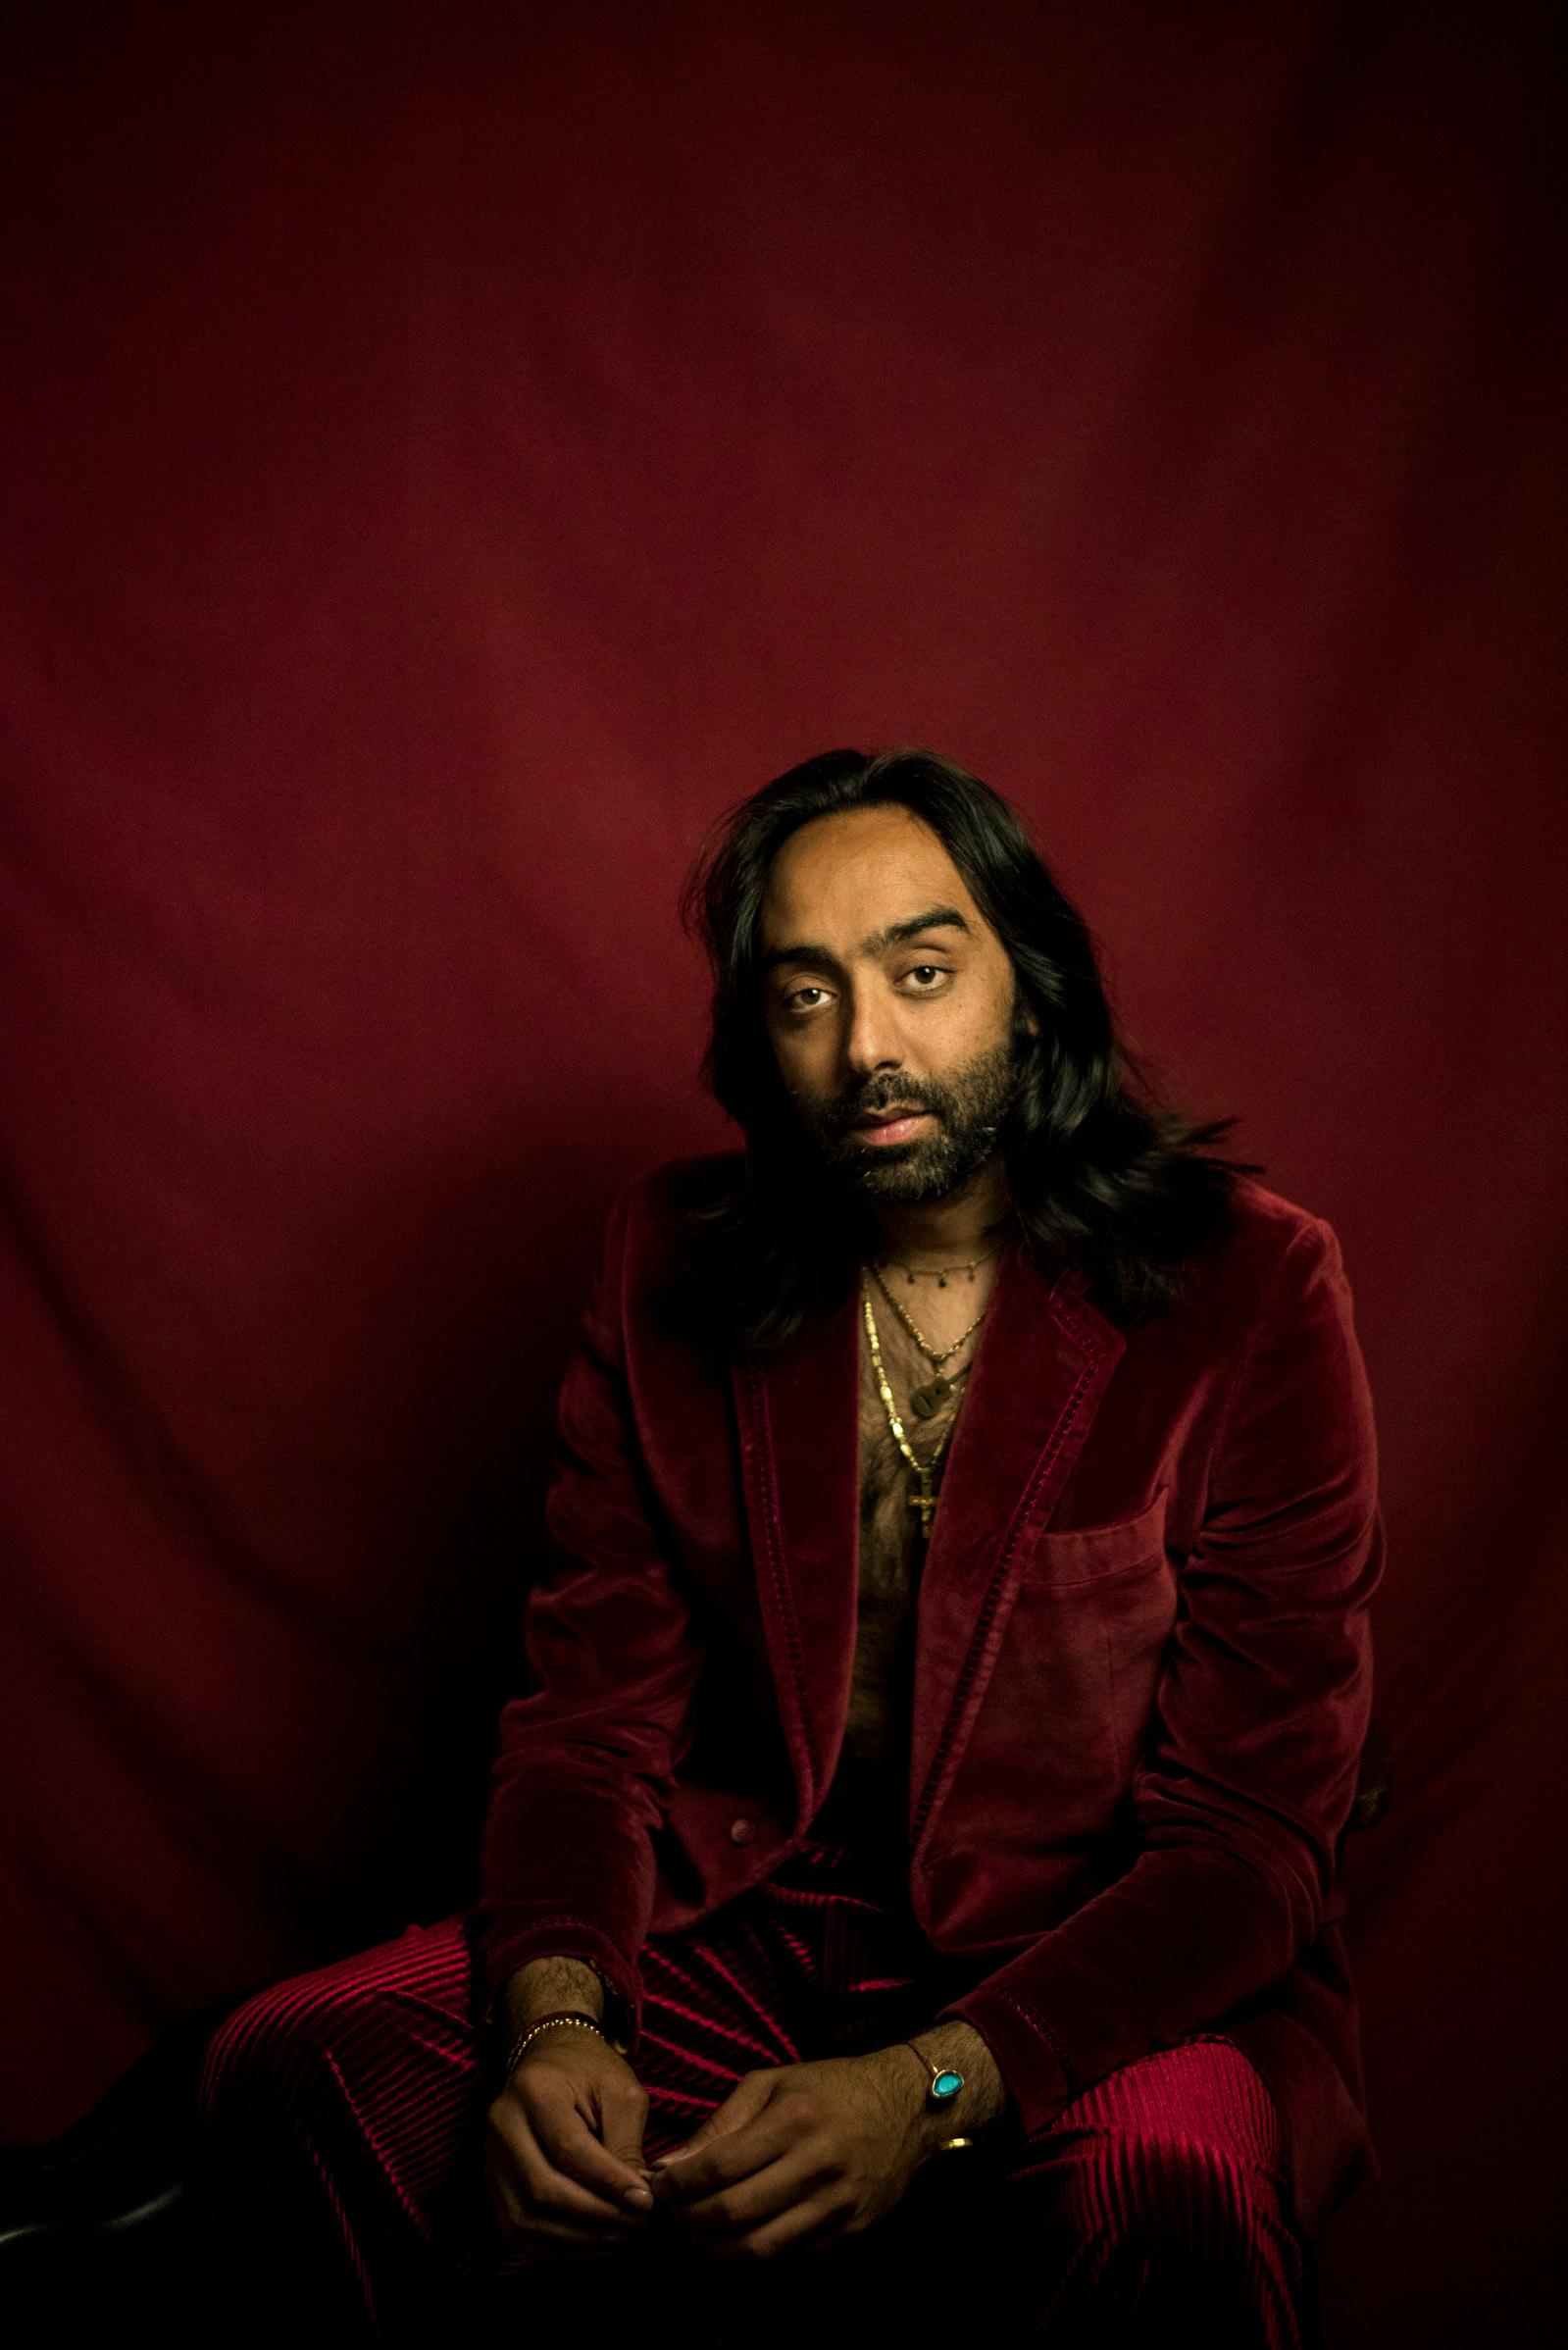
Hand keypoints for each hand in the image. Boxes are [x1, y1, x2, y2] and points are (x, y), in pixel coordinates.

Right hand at [484, 2026, 655, 2261]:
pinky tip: (593, 2244)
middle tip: (636, 2224)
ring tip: (620, 2238)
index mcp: (535, 2090)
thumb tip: (635, 2200)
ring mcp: (490, 2158)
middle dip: (595, 2216)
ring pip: (527, 2219)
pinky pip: (517, 2231)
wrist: (551, 2058)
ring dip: (578, 2240)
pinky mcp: (493, 2184)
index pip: (570, 2150)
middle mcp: (503, 2125)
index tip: (645, 2201)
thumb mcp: (620, 2092)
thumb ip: (626, 2143)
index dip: (609, 2182)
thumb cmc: (591, 2072)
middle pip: (542, 2189)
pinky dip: (556, 2247)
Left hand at [647, 2048, 930, 2260]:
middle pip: (734, 2212)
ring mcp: (837, 2205)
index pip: (719, 2166)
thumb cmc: (828, 2088)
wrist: (905, 2109)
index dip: (679, 2184)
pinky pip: (788, 2257)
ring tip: (695, 2232)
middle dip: (689, 2219)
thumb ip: (720, 2124)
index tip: (658, 2185)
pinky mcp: (850, 2231)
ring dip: (714, 2247)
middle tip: (670, 2213)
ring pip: (758, 2248)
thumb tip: (671, 2165)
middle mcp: (818, 2165)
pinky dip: (751, 2255)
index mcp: (795, 2120)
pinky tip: (732, 2240)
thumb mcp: (771, 2084)